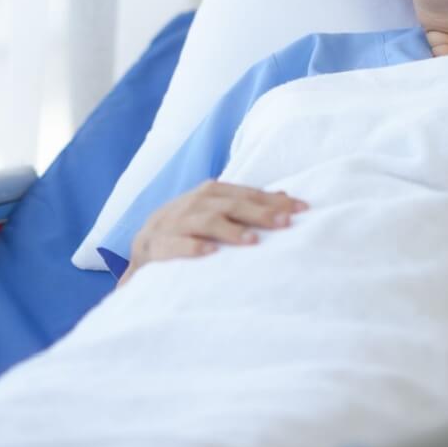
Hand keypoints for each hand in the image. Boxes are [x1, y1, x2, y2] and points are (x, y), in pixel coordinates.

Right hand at [121, 181, 307, 284]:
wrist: (144, 243)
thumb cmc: (190, 226)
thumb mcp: (217, 209)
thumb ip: (247, 202)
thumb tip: (286, 195)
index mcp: (211, 192)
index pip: (247, 194)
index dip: (274, 201)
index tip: (302, 210)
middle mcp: (194, 203)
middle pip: (232, 205)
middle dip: (260, 213)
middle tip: (285, 223)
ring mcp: (175, 223)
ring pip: (206, 222)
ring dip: (231, 230)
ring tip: (253, 241)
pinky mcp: (158, 245)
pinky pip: (176, 245)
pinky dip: (193, 248)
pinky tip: (210, 254)